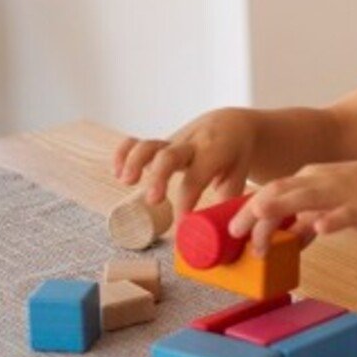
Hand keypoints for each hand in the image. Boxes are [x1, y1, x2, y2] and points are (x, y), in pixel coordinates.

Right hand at [113, 108, 259, 212]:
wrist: (232, 125)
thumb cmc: (235, 156)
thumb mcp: (239, 176)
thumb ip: (229, 200)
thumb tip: (223, 231)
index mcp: (215, 154)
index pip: (197, 178)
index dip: (188, 201)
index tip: (183, 224)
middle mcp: (192, 145)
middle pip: (170, 156)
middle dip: (158, 177)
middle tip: (153, 200)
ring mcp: (173, 142)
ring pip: (150, 145)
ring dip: (134, 161)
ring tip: (126, 182)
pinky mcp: (161, 143)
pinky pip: (137, 142)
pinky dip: (124, 153)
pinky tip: (117, 172)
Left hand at [228, 161, 356, 254]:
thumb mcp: (334, 203)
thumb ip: (309, 220)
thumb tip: (287, 239)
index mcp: (312, 177)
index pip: (271, 190)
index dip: (248, 210)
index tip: (234, 230)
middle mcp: (321, 181)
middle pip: (277, 191)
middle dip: (252, 212)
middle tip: (234, 234)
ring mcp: (342, 192)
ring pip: (304, 197)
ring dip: (278, 211)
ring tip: (258, 226)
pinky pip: (345, 213)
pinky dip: (332, 220)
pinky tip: (321, 229)